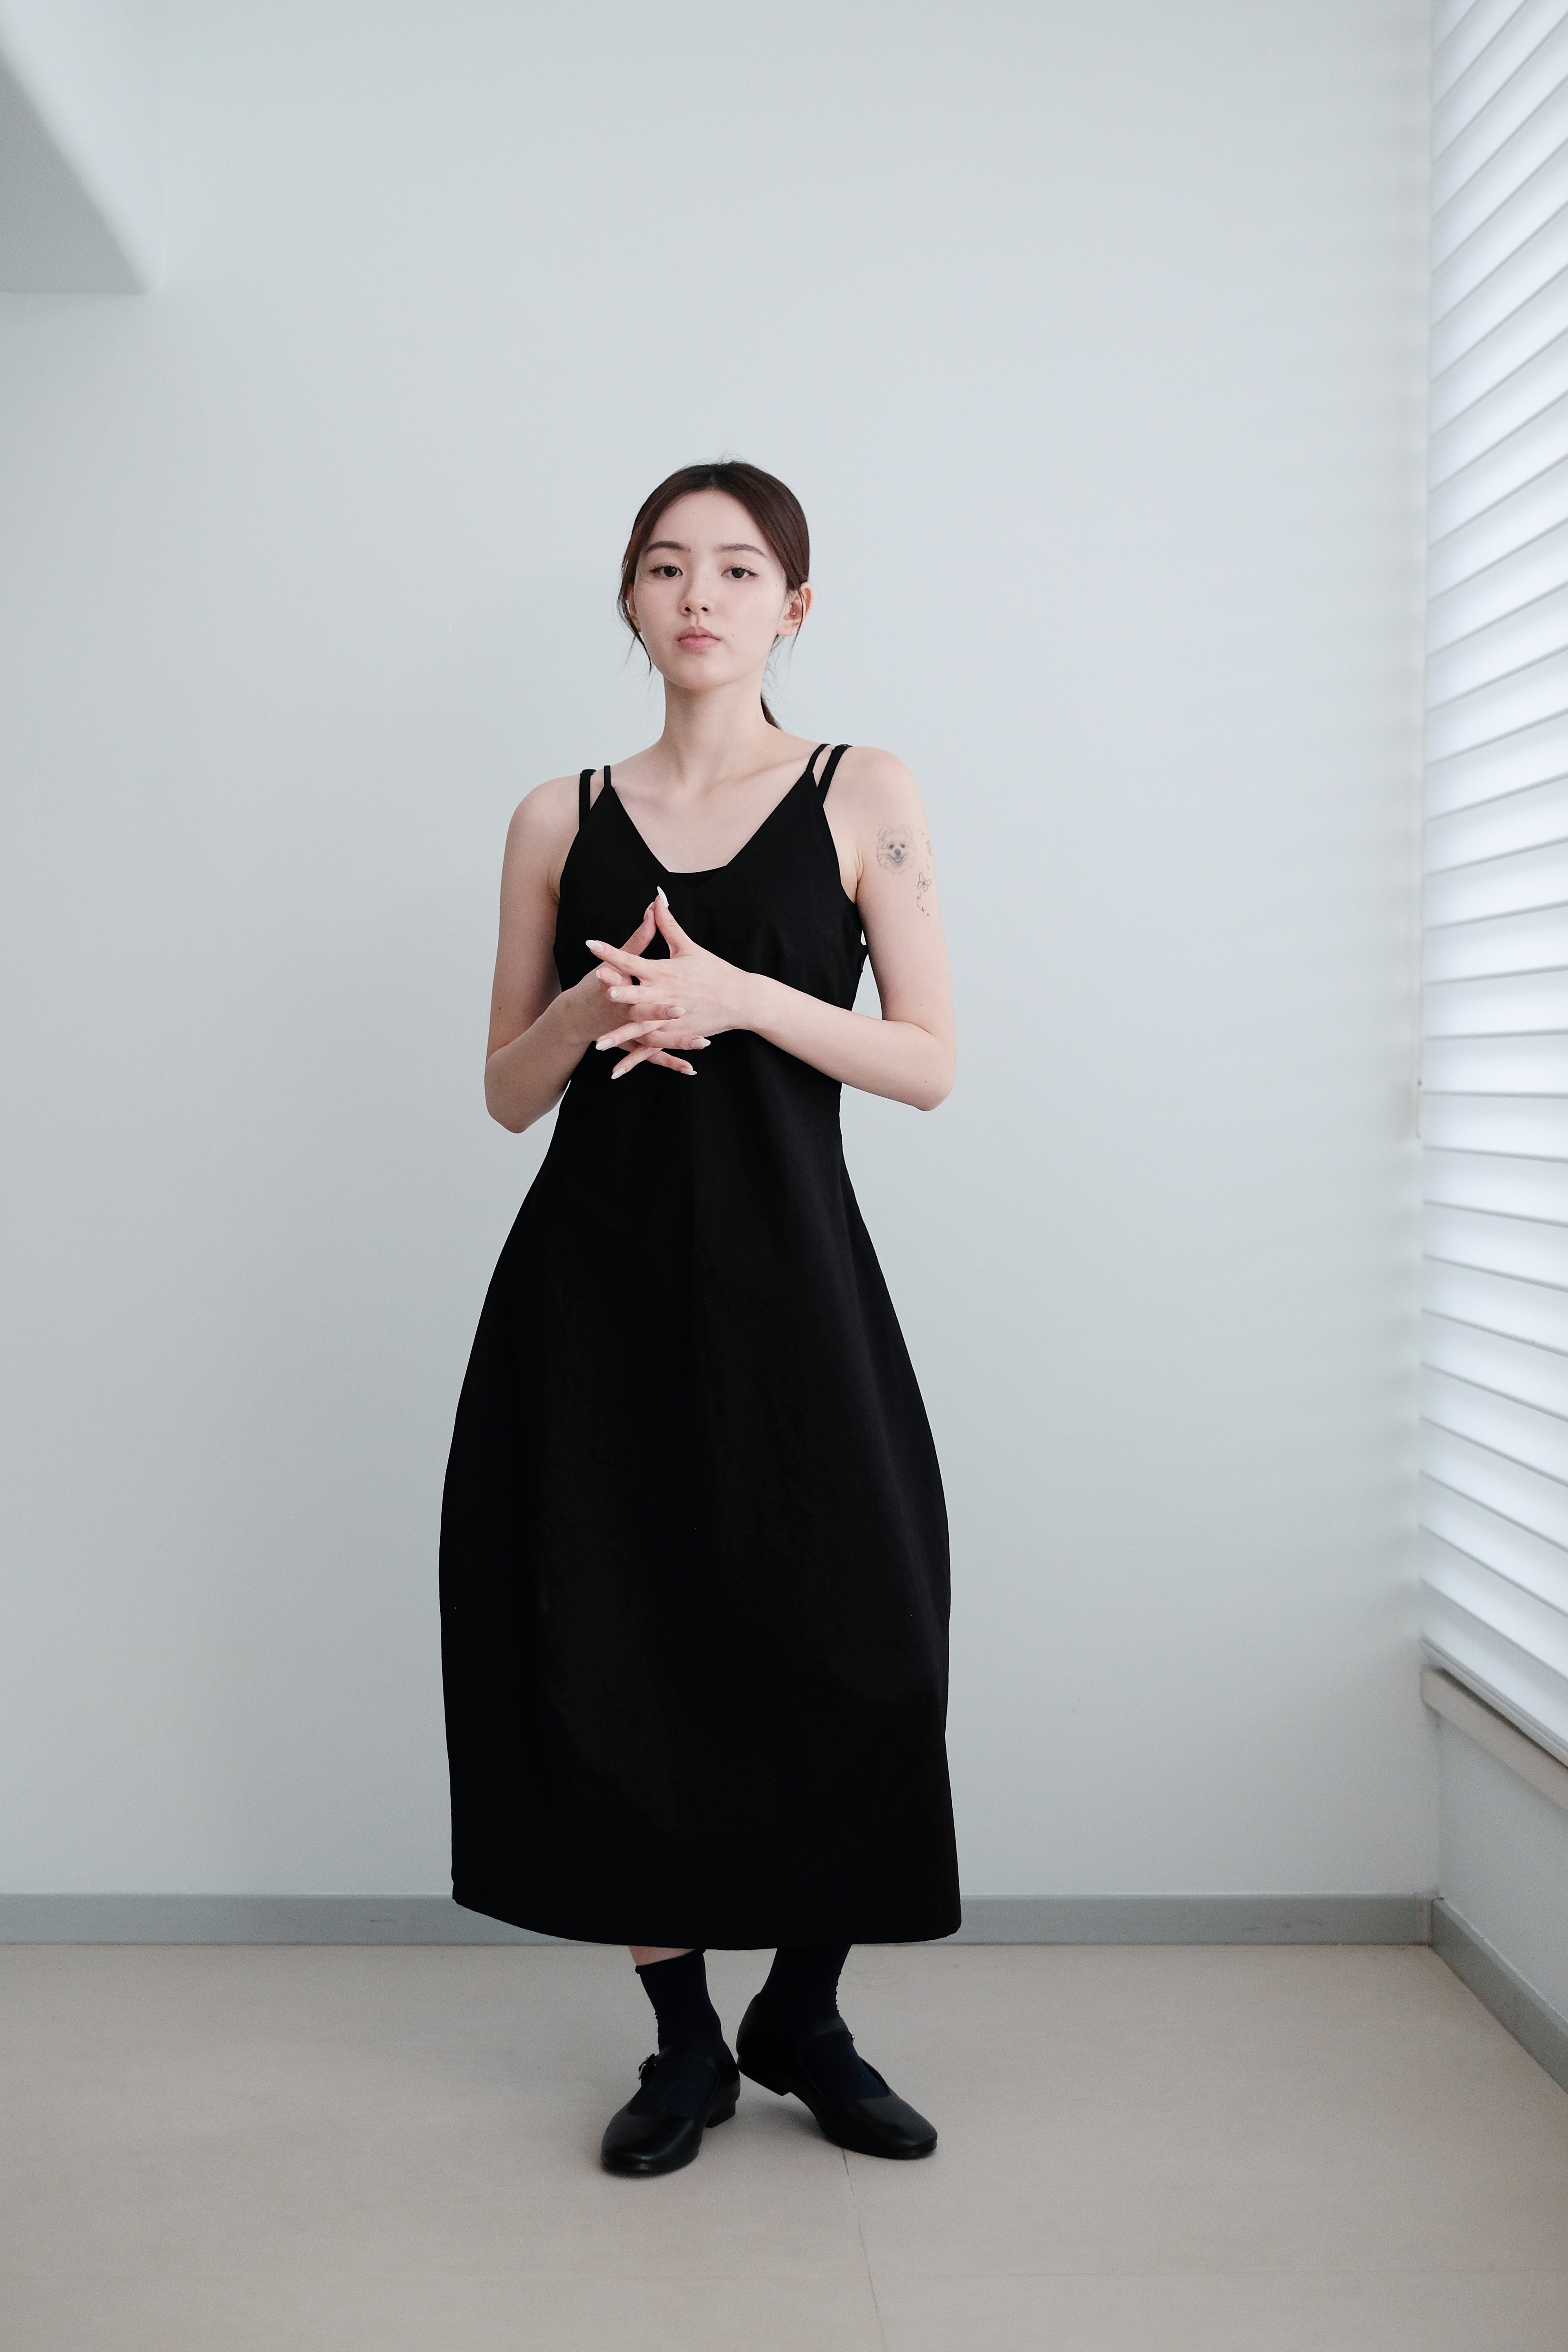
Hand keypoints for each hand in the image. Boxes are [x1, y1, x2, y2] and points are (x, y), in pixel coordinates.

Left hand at [586, 894, 753, 1079]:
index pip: (633, 959)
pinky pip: (652, 1050)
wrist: (741, 999)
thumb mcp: (688, 946)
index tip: (590, 945)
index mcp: (665, 971)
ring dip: (620, 1036)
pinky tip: (615, 1071)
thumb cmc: (714, 970)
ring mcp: (672, 1017)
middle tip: (598, 990)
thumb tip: (656, 896)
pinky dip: (635, 1061)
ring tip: (597, 1043)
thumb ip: (667, 923)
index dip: (611, 952)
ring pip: (642, 1028)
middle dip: (620, 992)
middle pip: (639, 993)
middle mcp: (666, 994)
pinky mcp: (677, 1035)